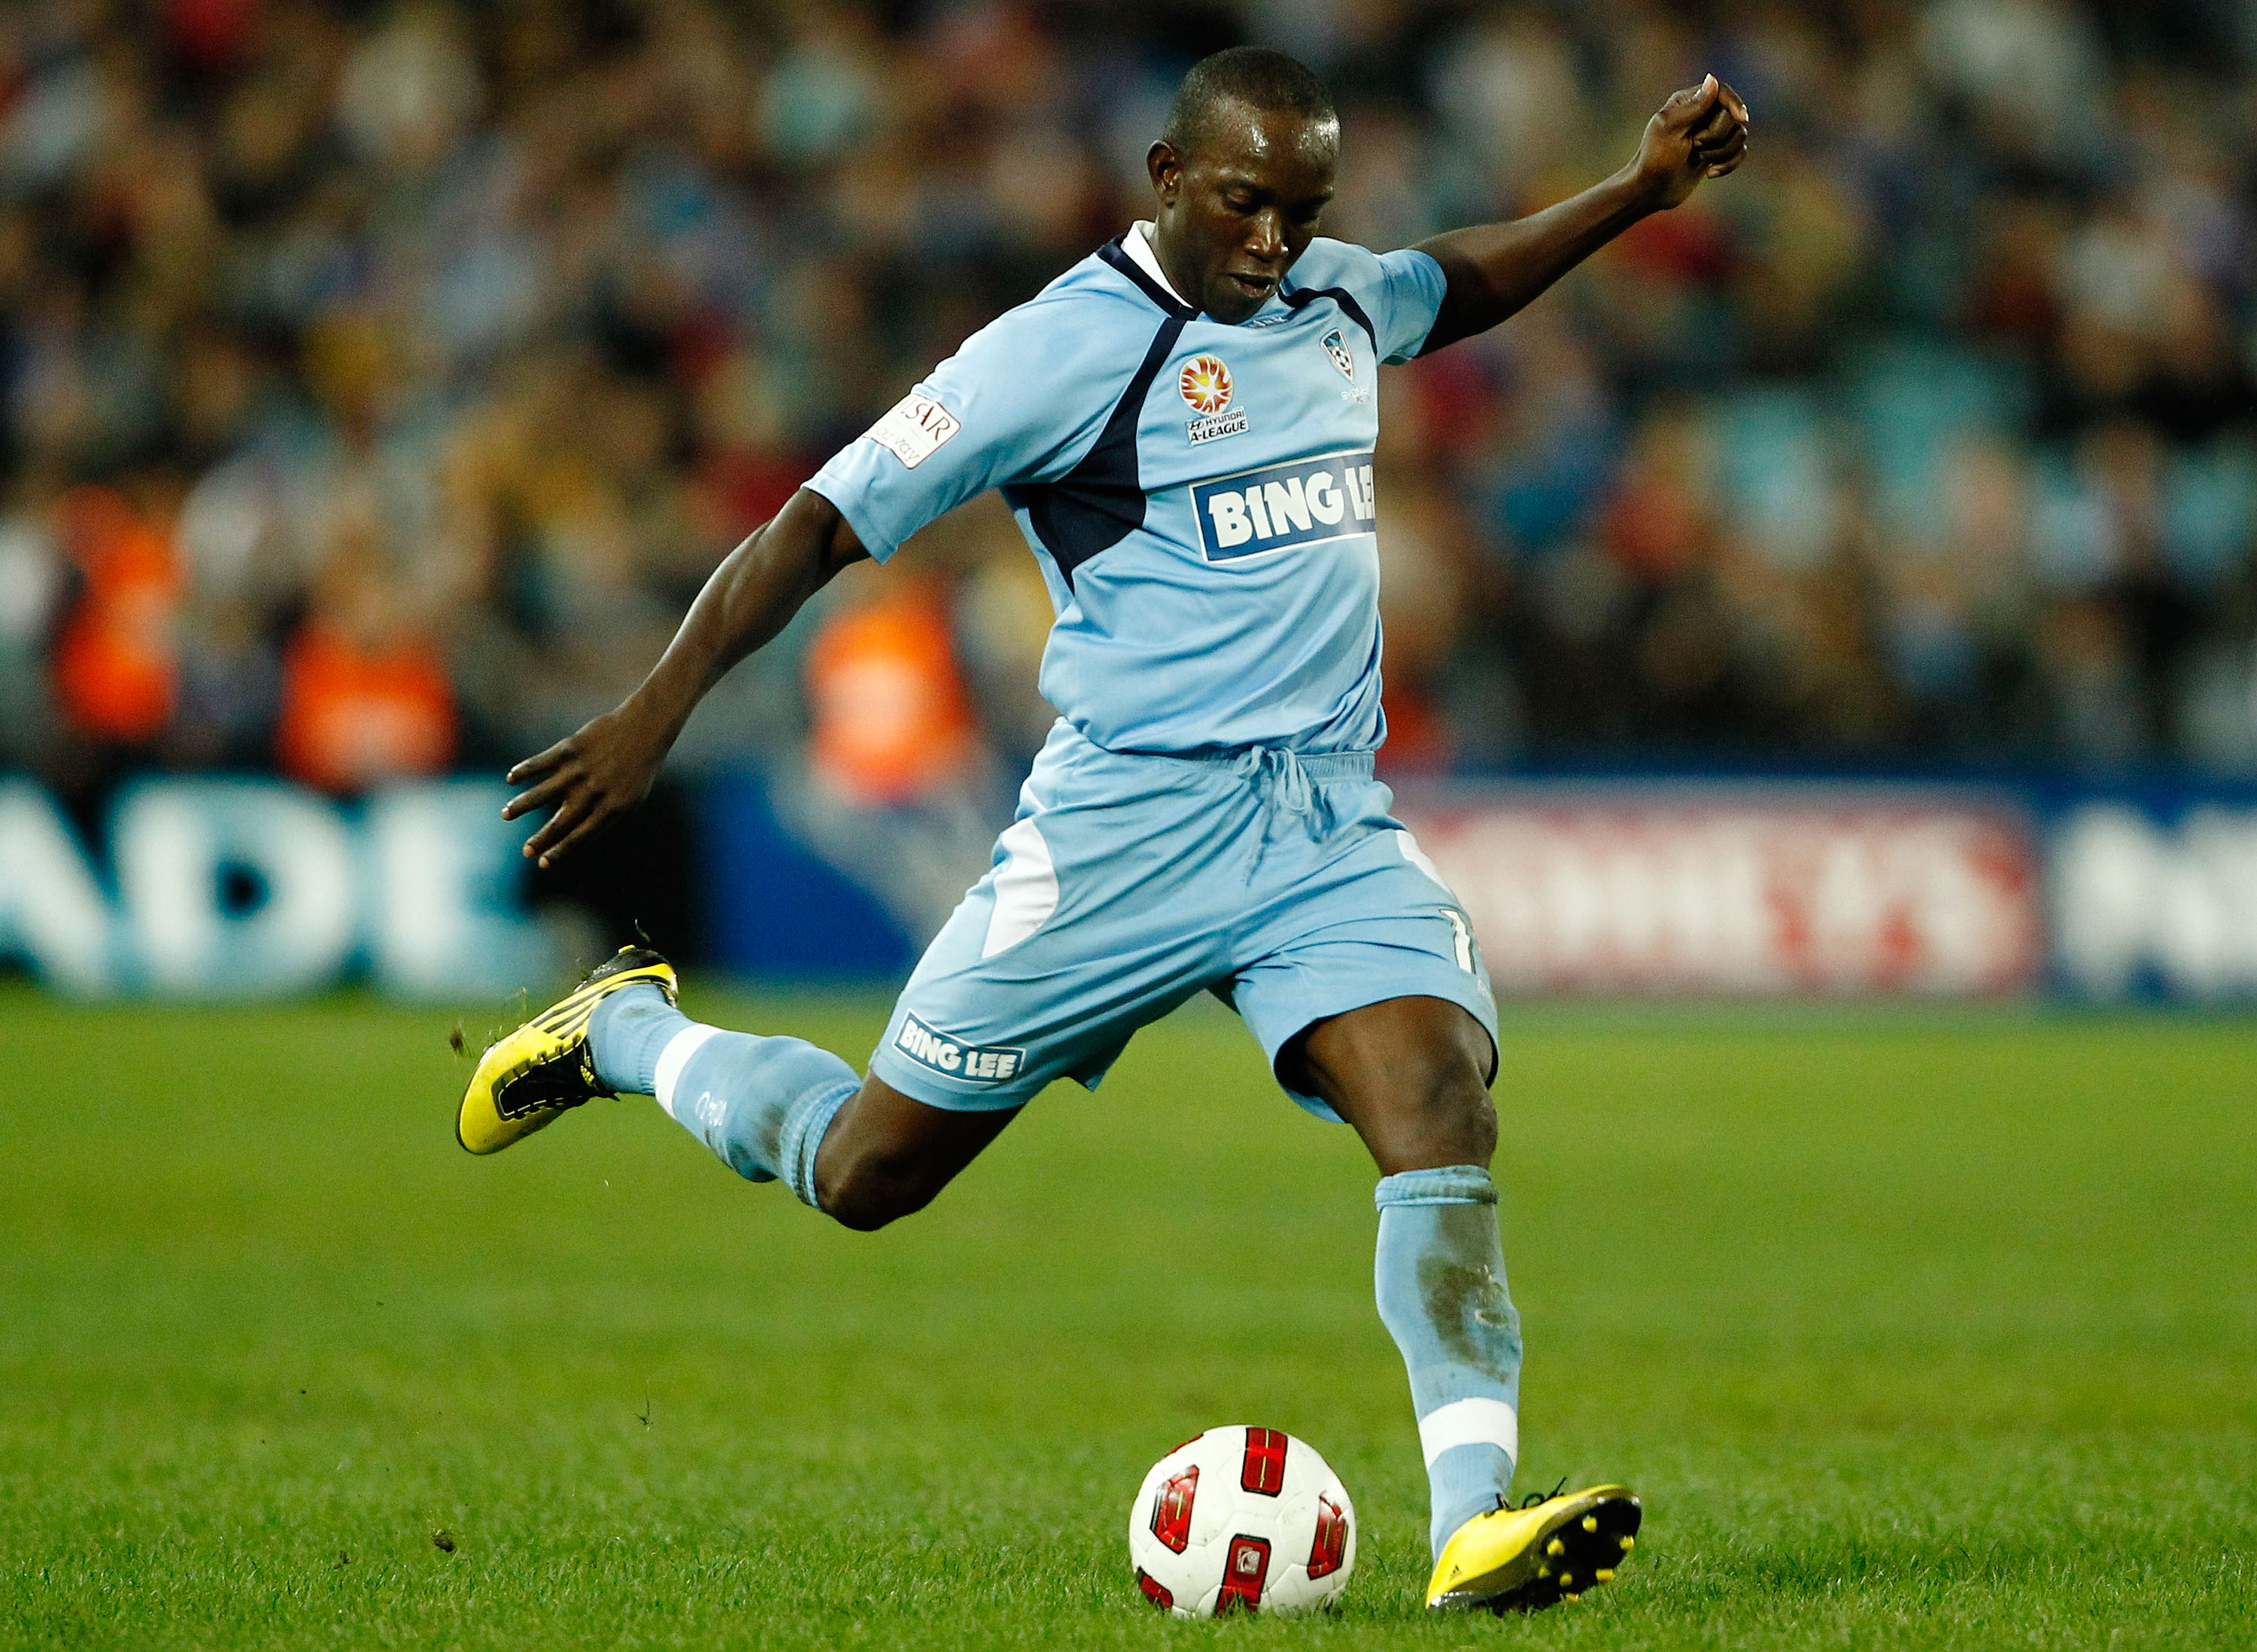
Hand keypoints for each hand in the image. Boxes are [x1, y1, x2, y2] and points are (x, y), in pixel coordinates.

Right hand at [501, 703, 670, 867]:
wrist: (644, 730)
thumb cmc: (636, 770)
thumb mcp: (630, 800)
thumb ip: (606, 818)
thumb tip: (576, 837)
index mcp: (611, 809)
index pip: (580, 837)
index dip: (560, 852)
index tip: (542, 863)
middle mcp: (593, 792)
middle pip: (560, 822)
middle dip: (540, 839)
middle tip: (525, 851)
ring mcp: (580, 770)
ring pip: (543, 792)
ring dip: (522, 805)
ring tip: (506, 814)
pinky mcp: (570, 749)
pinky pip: (540, 762)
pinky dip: (524, 771)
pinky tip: (511, 779)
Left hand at [1631, 74, 1748, 210]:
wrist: (1652, 190)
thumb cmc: (1656, 158)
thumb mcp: (1670, 128)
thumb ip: (1693, 106)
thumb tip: (1712, 79)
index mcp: (1688, 101)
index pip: (1721, 91)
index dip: (1734, 103)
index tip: (1741, 118)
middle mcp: (1703, 113)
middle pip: (1731, 117)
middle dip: (1715, 135)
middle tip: (1693, 145)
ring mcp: (1712, 133)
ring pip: (1739, 134)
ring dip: (1721, 152)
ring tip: (1698, 159)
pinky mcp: (1718, 152)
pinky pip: (1740, 152)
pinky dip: (1728, 164)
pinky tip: (1710, 173)